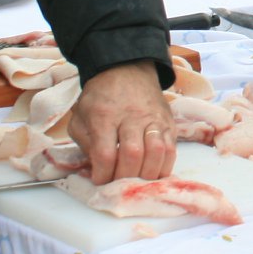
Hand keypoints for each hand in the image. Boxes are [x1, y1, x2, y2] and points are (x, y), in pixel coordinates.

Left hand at [68, 60, 177, 184]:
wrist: (127, 69)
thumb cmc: (100, 97)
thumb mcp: (81, 115)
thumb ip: (85, 142)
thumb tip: (98, 167)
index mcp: (104, 115)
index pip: (106, 153)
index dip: (103, 174)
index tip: (99, 181)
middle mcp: (131, 117)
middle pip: (133, 155)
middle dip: (124, 177)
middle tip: (118, 184)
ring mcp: (153, 119)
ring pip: (156, 152)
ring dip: (146, 174)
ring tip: (137, 181)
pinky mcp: (168, 122)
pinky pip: (171, 149)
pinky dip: (163, 166)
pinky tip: (153, 173)